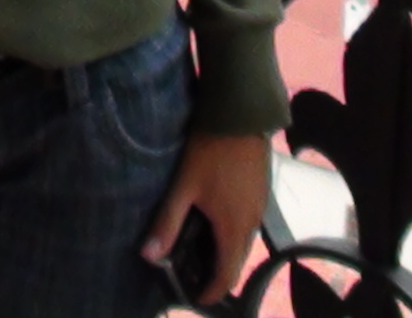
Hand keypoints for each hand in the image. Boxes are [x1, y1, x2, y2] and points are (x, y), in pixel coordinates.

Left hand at [143, 133, 270, 306]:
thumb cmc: (210, 149)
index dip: (212, 291)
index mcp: (234, 227)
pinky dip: (233, 232)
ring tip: (201, 250)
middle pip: (237, 261)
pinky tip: (215, 220)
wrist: (240, 114)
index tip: (197, 297)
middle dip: (218, 274)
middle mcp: (252, 222)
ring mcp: (260, 206)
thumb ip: (168, 222)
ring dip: (226, 252)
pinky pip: (249, 223)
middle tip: (194, 276)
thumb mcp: (184, 186)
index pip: (227, 275)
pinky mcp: (261, 191)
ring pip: (244, 242)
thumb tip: (149, 256)